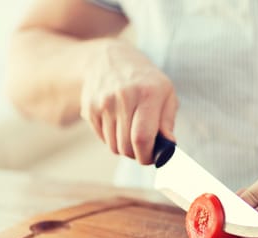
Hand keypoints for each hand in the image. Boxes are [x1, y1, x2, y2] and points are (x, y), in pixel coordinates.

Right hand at [80, 40, 178, 163]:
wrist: (110, 58)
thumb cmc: (146, 81)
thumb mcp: (166, 94)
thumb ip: (168, 122)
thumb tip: (168, 148)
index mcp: (147, 94)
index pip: (142, 138)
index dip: (147, 156)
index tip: (151, 158)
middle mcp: (123, 97)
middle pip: (126, 146)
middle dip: (137, 155)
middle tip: (143, 149)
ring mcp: (103, 102)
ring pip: (114, 146)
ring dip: (124, 147)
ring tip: (131, 133)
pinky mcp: (89, 108)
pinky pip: (102, 138)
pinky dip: (112, 139)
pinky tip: (118, 124)